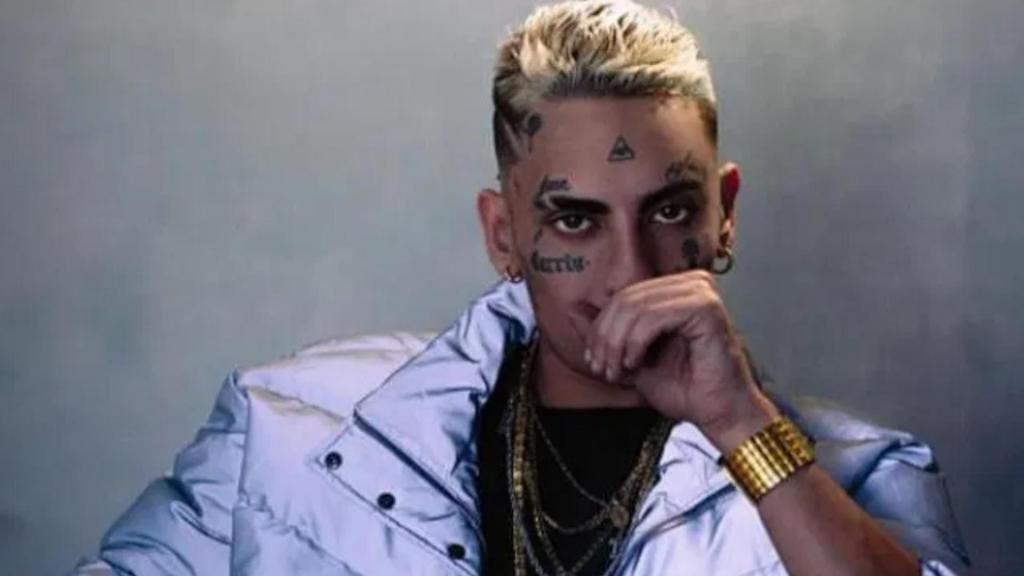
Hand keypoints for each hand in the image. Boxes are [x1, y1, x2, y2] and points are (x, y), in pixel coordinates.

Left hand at [585, 270, 777, 449]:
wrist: (717, 413)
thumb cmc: (684, 387)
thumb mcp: (630, 356)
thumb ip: (606, 331)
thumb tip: (574, 307)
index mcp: (675, 289)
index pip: (622, 296)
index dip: (599, 328)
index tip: (595, 362)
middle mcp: (690, 283)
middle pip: (625, 299)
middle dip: (605, 338)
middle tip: (604, 369)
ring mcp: (701, 291)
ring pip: (635, 306)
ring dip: (617, 343)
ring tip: (619, 370)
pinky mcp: (706, 307)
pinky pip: (654, 316)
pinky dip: (637, 342)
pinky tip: (639, 363)